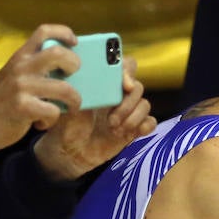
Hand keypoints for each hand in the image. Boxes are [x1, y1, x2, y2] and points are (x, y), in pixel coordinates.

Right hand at [0, 25, 82, 150]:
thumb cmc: (3, 100)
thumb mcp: (15, 75)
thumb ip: (35, 69)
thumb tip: (69, 73)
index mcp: (20, 56)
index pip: (44, 31)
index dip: (64, 33)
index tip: (75, 43)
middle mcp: (21, 67)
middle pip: (58, 54)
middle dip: (74, 65)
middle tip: (73, 77)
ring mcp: (21, 86)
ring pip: (64, 88)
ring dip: (74, 100)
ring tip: (70, 107)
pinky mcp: (22, 107)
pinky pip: (53, 111)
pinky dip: (52, 119)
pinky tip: (42, 122)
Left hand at [33, 54, 156, 181]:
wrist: (71, 153)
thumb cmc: (68, 125)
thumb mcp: (70, 104)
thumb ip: (82, 89)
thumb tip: (92, 77)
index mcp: (104, 84)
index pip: (125, 66)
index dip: (128, 72)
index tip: (125, 85)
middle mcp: (118, 95)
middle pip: (138, 87)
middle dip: (127, 104)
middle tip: (110, 120)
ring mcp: (128, 111)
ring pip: (145, 104)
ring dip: (132, 118)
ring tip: (115, 130)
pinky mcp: (134, 128)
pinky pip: (150, 122)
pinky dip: (144, 126)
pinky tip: (129, 133)